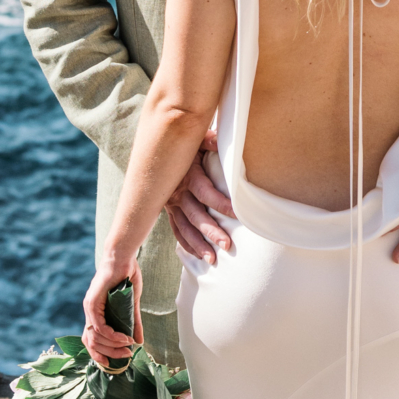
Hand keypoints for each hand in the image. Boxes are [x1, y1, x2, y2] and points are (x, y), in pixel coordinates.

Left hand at [82, 255, 142, 368]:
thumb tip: (139, 342)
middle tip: (126, 355)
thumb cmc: (127, 276)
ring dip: (113, 346)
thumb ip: (133, 322)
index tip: (113, 363)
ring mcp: (89, 306)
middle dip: (109, 354)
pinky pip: (99, 326)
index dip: (99, 354)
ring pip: (95, 337)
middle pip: (91, 343)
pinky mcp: (92, 301)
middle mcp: (89, 311)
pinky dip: (112, 336)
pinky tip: (125, 337)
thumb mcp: (132, 305)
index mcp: (96, 313)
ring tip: (128, 346)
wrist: (123, 257)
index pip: (90, 340)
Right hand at [165, 130, 233, 264]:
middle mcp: (176, 192)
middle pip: (195, 215)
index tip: (236, 213)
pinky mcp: (169, 210)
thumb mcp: (197, 139)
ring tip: (213, 260)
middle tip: (226, 245)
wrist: (161, 148)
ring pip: (185, 228)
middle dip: (211, 231)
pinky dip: (186, 244)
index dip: (220, 203)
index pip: (205, 192)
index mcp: (186, 175)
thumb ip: (210, 141)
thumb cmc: (186, 144)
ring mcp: (171, 203)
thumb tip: (222, 140)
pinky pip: (177, 230)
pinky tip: (198, 255)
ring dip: (198, 244)